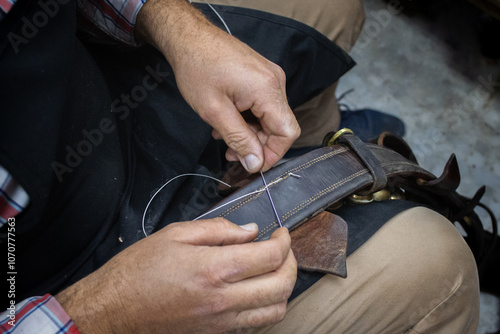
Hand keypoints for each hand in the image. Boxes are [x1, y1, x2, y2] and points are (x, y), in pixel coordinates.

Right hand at [56, 219, 296, 332]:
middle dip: (291, 262)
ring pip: (275, 310)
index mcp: (214, 270)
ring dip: (284, 287)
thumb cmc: (139, 270)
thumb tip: (250, 231)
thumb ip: (219, 229)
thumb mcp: (176, 234)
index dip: (283, 240)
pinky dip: (267, 305)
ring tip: (274, 268)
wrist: (113, 310)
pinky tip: (256, 288)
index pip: (270, 256)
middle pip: (281, 285)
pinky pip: (256, 323)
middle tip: (283, 248)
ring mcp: (222, 322)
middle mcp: (224, 300)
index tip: (280, 231)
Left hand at [136, 0, 300, 172]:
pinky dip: (248, 118)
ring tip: (224, 138)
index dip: (273, 153)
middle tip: (232, 154)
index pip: (288, 132)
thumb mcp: (214, 111)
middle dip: (258, 144)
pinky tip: (228, 122)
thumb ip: (239, 139)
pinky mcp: (261, 76)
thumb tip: (256, 163)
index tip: (253, 164)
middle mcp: (275, 82)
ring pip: (270, 117)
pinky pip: (263, 105)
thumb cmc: (197, 68)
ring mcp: (270, 77)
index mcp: (268, 89)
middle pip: (280, 126)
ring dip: (250, 133)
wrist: (189, 37)